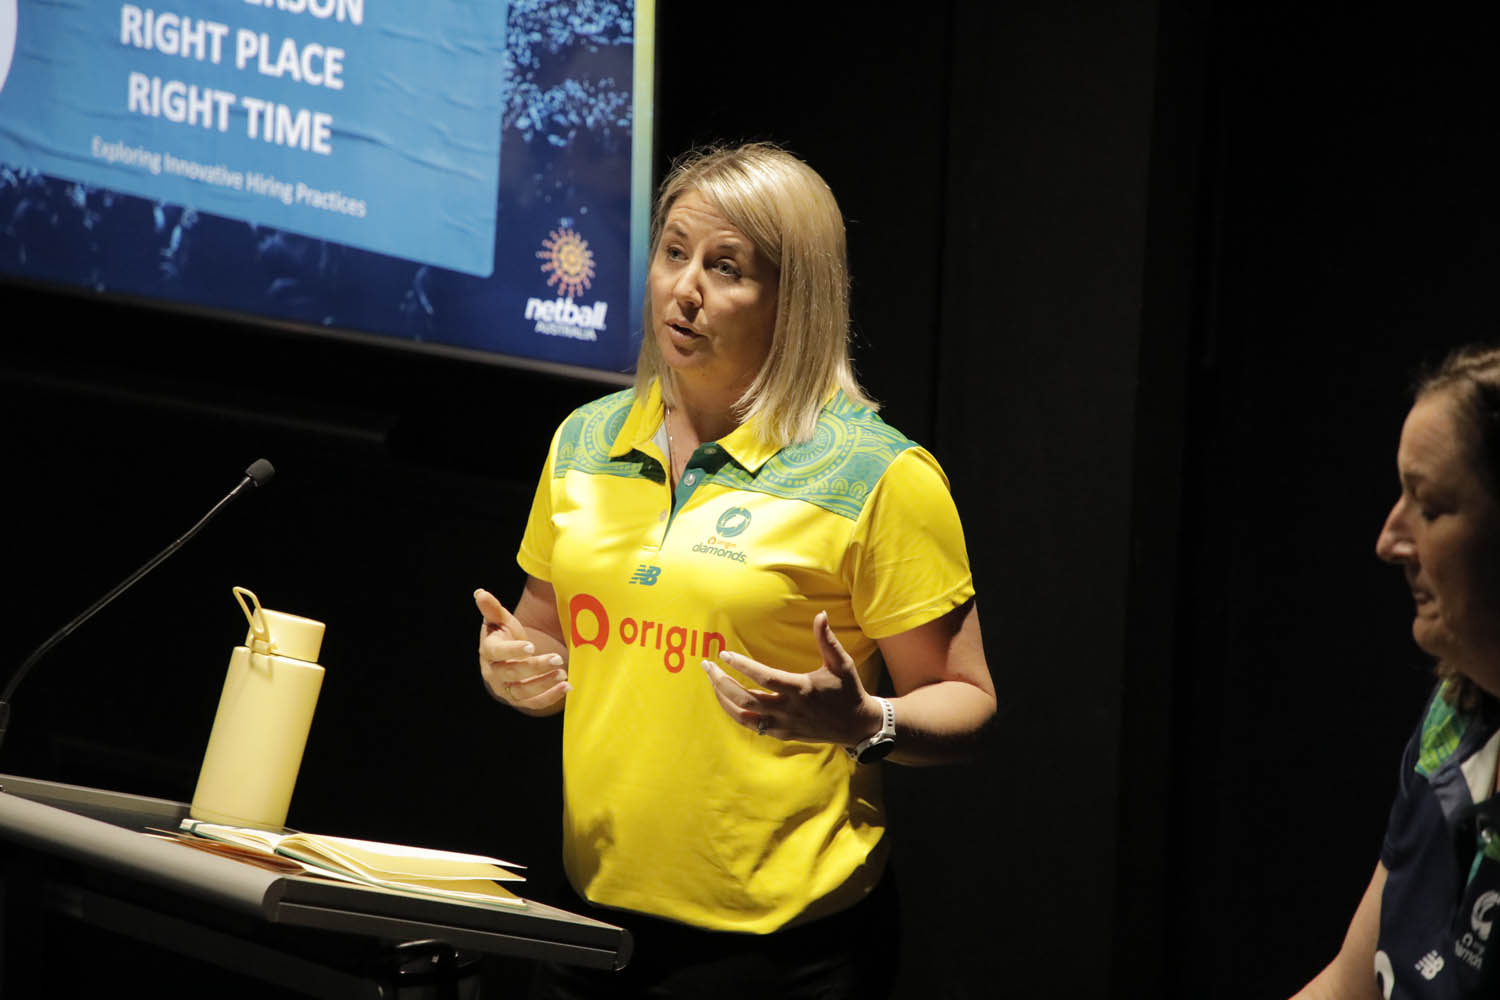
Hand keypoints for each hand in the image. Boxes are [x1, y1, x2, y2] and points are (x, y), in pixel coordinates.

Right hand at [475, 588, 568, 710]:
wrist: (510, 657)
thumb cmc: (505, 636)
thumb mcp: (500, 621)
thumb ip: (492, 608)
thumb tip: (480, 593)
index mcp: (488, 651)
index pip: (498, 653)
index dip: (513, 650)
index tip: (531, 646)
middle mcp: (494, 673)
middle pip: (512, 672)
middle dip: (535, 667)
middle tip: (558, 658)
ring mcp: (506, 688)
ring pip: (523, 691)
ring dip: (544, 684)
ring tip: (563, 674)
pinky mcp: (519, 700)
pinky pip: (534, 703)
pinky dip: (550, 697)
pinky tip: (567, 687)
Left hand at [701, 611, 883, 745]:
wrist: (857, 725)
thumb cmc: (848, 690)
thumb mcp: (841, 663)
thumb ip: (827, 639)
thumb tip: (820, 614)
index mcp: (801, 689)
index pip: (764, 677)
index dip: (742, 666)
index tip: (724, 654)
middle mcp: (789, 709)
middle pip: (745, 699)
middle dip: (721, 683)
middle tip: (707, 667)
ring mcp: (783, 725)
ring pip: (743, 717)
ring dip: (724, 700)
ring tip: (712, 683)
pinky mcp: (782, 734)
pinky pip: (752, 727)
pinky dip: (736, 714)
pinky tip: (727, 700)